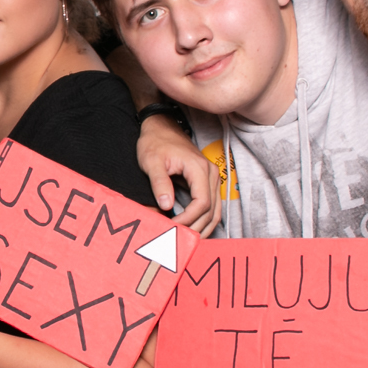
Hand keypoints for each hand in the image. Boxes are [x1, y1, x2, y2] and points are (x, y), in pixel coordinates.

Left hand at [138, 115, 220, 234]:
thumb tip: (167, 206)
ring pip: (215, 211)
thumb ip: (160, 183)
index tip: (172, 227)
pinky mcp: (207, 182)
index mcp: (199, 169)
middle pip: (211, 210)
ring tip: (187, 240)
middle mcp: (211, 173)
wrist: (160, 127)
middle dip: (195, 227)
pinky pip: (211, 205)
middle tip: (178, 239)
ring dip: (203, 227)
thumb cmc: (155, 142)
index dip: (188, 219)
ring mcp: (212, 178)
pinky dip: (203, 219)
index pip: (202, 203)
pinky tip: (192, 229)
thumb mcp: (152, 162)